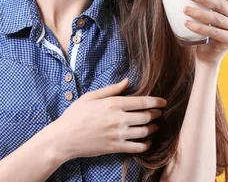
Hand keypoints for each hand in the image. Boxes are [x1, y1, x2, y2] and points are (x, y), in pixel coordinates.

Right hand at [51, 78, 166, 160]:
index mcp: (112, 104)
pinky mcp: (116, 147)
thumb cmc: (75, 115)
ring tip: (154, 125)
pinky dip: (146, 144)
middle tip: (159, 113)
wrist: (64, 138)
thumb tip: (126, 81)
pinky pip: (137, 147)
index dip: (156, 102)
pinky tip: (147, 141)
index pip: (142, 101)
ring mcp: (118, 134)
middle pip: (146, 116)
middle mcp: (118, 119)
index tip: (163, 102)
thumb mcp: (91, 97)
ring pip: (144, 131)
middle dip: (156, 114)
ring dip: (153, 128)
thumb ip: (110, 89)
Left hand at [184, 0, 227, 65]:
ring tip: (185, 9)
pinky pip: (213, 32)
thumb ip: (204, 2)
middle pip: (220, 3)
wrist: (208, 55)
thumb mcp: (208, 14)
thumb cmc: (205, 30)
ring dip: (198, 12)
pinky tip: (187, 24)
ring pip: (216, 18)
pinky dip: (199, 27)